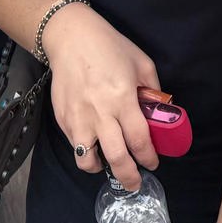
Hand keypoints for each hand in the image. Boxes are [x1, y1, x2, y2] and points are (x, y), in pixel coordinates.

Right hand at [43, 3, 160, 189]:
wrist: (71, 38)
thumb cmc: (109, 47)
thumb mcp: (141, 62)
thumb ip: (152, 89)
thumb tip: (158, 112)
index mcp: (123, 99)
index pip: (139, 140)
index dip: (148, 157)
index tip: (153, 163)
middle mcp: (100, 113)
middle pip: (117, 158)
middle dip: (129, 177)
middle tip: (135, 183)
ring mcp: (79, 118)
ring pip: (87, 160)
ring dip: (101, 169)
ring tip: (108, 166)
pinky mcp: (63, 119)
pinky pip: (74, 145)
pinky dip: (85, 150)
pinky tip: (93, 143)